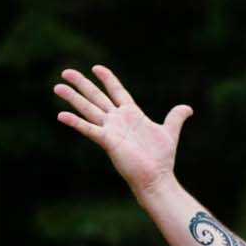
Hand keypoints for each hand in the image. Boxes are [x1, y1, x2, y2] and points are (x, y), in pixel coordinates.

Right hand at [54, 64, 190, 195]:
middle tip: (65, 71)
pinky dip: (75, 122)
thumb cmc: (161, 158)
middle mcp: (117, 120)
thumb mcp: (169, 132)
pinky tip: (61, 115)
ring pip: (88, 109)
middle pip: (97, 97)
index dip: (108, 79)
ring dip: (72, 98)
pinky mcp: (108, 141)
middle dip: (82, 84)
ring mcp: (111, 129)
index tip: (97, 68)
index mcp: (131, 114)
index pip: (117, 91)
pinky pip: (89, 129)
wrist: (157, 177)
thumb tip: (188, 108)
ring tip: (57, 87)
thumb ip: (175, 118)